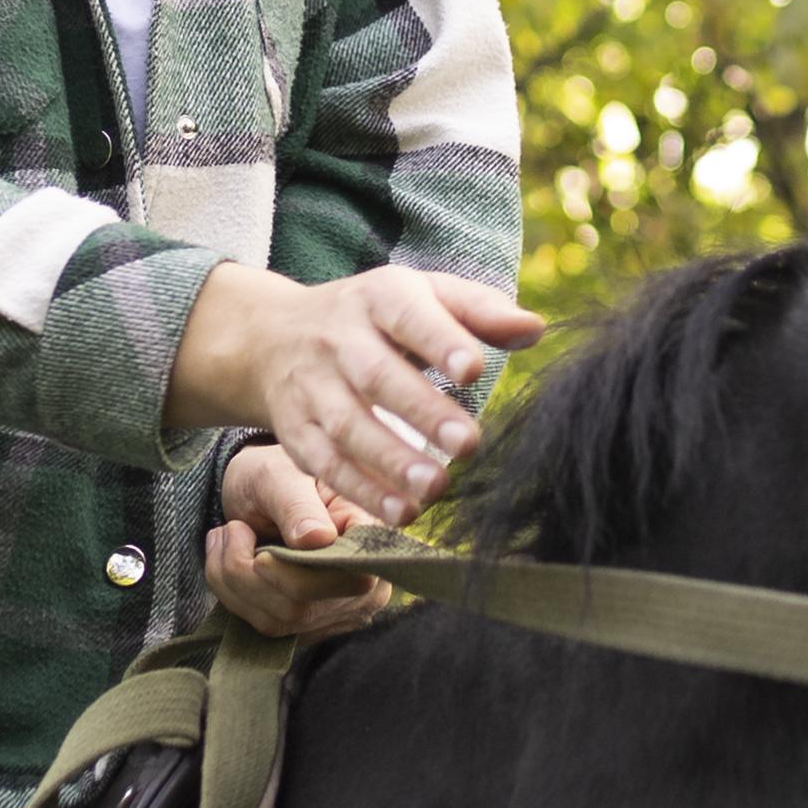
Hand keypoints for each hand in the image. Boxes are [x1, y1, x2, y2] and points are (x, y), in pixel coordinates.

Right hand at [164, 262, 539, 537]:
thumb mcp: (421, 296)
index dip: (439, 341)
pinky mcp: (296, 431)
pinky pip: (326, 464)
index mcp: (378, 298)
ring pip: (347, 426)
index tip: (473, 370)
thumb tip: (534, 329)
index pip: (407, 314)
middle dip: (420, 411)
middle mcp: (339, 340)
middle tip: (467, 444)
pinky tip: (402, 512)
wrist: (272, 338)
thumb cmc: (375, 319)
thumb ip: (478, 311)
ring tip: (436, 487)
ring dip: (391, 461)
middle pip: (376, 376)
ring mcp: (312, 387)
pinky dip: (362, 491)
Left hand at [207, 439, 399, 641]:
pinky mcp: (308, 623)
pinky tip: (227, 558)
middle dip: (250, 574)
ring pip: (279, 620)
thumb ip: (296, 503)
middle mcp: (364, 580)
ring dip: (233, 581)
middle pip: (307, 606)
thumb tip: (317, 538)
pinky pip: (266, 625)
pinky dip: (232, 594)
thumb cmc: (277, 473)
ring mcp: (337, 607)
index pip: (351, 575)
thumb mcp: (280, 474)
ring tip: (226, 536)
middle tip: (231, 530)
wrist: (261, 490)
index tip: (260, 553)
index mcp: (370, 534)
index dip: (300, 574)